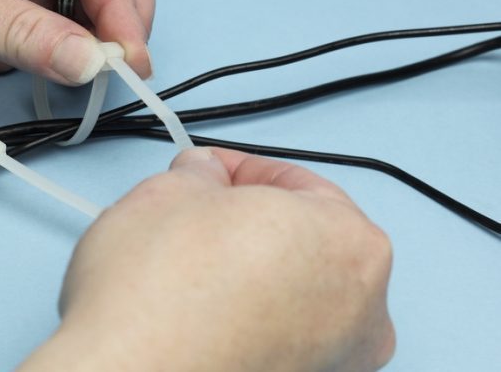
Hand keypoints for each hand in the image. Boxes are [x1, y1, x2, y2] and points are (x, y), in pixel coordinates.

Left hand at [0, 0, 153, 103]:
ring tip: (103, 81)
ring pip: (95, 10)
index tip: (127, 57)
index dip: (121, 4)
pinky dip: (80, 65)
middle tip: (123, 71)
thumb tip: (93, 60)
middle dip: (126, 18)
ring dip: (107, 44)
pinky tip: (76, 83)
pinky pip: (63, 46)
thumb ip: (23, 31)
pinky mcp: (8, 34)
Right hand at [21, 148, 395, 371]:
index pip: (298, 183)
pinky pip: (277, 333)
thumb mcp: (171, 191)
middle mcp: (364, 310)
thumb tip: (204, 178)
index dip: (242, 170)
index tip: (211, 172)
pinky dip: (245, 316)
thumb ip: (201, 173)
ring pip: (290, 290)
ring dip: (247, 270)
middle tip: (197, 212)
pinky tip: (196, 307)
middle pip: (302, 239)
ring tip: (187, 262)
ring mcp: (336, 360)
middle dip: (248, 222)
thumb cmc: (160, 298)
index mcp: (352, 242)